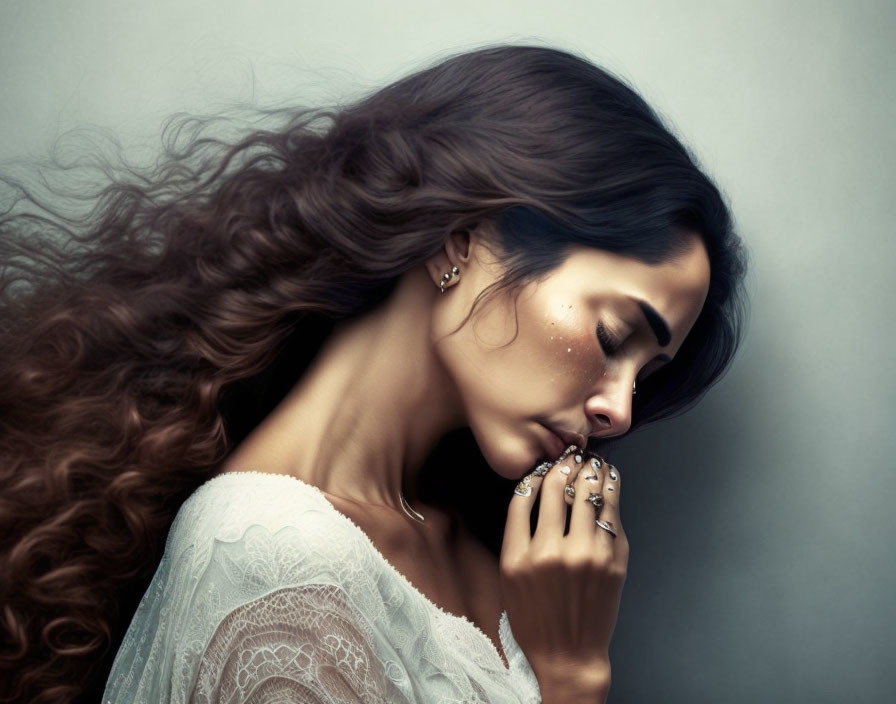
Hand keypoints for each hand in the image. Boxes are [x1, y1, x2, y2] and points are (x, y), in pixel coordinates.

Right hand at [499, 448, 627, 697]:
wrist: (569, 655)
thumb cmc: (536, 617)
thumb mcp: (510, 576)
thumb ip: (517, 533)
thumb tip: (533, 487)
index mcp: (520, 556)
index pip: (525, 495)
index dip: (536, 473)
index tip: (544, 465)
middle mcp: (553, 552)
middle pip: (559, 487)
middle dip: (566, 464)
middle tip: (572, 453)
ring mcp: (588, 556)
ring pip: (591, 494)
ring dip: (593, 471)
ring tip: (594, 460)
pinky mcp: (615, 561)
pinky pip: (613, 516)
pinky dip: (612, 493)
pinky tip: (610, 482)